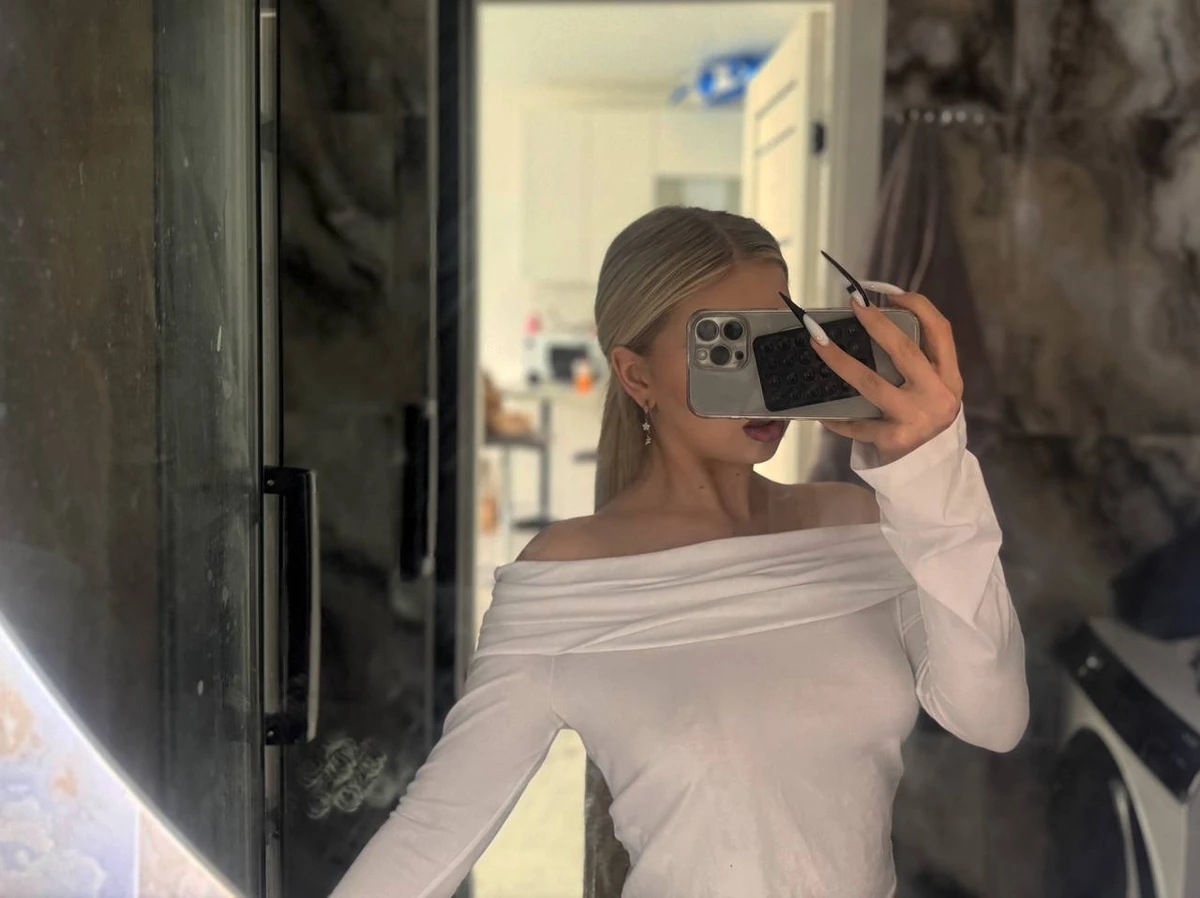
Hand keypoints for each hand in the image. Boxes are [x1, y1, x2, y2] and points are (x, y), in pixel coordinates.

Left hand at [805, 286, 962, 463]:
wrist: (931, 471)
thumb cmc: (923, 418)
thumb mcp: (933, 390)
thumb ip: (918, 363)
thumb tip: (876, 321)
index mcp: (949, 377)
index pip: (940, 331)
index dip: (918, 306)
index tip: (890, 292)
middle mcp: (937, 395)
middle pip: (905, 350)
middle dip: (877, 323)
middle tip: (853, 303)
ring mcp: (915, 417)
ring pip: (871, 382)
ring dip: (840, 360)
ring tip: (818, 343)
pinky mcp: (893, 439)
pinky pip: (857, 423)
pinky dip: (836, 417)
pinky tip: (820, 411)